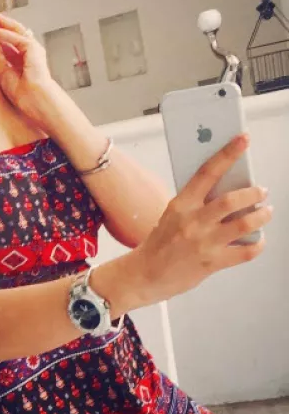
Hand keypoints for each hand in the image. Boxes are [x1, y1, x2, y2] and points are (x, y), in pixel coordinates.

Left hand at [0, 11, 55, 120]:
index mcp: (22, 56)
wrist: (36, 101)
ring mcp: (32, 47)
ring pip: (14, 29)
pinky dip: (1, 33)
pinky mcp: (33, 48)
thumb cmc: (22, 93)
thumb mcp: (2, 70)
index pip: (7, 39)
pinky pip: (14, 37)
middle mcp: (28, 50)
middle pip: (11, 31)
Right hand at [130, 134, 271, 306]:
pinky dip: (258, 244)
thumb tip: (228, 193)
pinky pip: (246, 251)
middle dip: (253, 193)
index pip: (207, 172)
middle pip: (231, 200)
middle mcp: (192, 221)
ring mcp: (203, 242)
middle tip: (261, 191)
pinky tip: (259, 239)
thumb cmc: (160, 243)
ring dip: (261, 216)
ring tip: (265, 212)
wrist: (146, 274)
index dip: (227, 153)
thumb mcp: (173, 215)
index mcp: (181, 204)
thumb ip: (196, 204)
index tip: (243, 139)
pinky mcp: (213, 262)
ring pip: (244, 224)